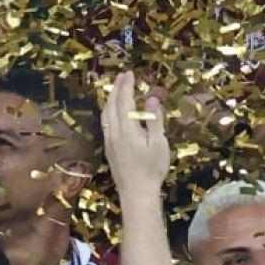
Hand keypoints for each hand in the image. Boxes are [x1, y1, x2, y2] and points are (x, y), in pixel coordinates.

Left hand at [100, 72, 171, 198]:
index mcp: (126, 128)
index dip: (126, 86)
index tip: (129, 73)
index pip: (124, 101)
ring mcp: (109, 140)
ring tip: (116, 89)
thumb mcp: (159, 143)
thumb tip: (151, 99)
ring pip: (106, 113)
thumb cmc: (152, 168)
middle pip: (111, 104)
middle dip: (116, 88)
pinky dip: (109, 110)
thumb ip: (154, 120)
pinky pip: (105, 122)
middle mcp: (113, 132)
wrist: (136, 191)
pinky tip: (113, 111)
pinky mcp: (108, 148)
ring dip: (110, 99)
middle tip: (122, 76)